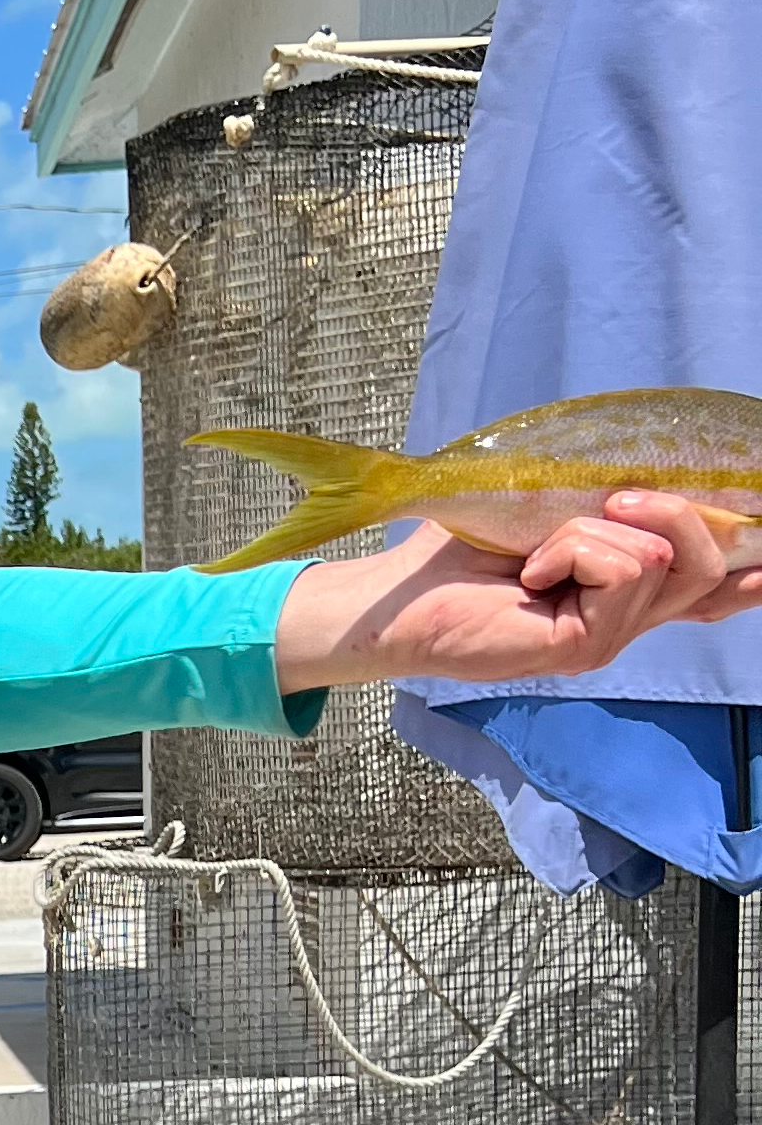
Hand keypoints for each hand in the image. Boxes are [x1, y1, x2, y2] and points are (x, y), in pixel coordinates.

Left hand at [276, 493, 761, 690]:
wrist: (398, 598)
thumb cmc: (460, 553)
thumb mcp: (546, 509)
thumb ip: (602, 505)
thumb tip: (647, 479)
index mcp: (623, 593)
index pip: (711, 592)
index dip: (754, 574)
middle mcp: (626, 621)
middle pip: (712, 565)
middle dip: (677, 511)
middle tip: (617, 497)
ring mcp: (608, 638)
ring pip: (663, 559)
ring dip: (597, 530)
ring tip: (543, 550)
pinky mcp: (585, 646)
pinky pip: (623, 568)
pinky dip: (575, 547)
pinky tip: (531, 572)